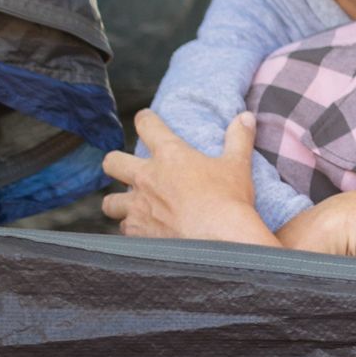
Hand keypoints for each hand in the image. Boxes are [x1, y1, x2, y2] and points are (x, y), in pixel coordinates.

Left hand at [100, 111, 279, 245]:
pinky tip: (143, 230)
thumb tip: (246, 117)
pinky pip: (124, 229)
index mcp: (170, 155)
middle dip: (117, 163)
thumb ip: (239, 138)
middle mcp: (146, 178)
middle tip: (127, 167)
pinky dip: (132, 229)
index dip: (144, 120)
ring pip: (110, 202)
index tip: (145, 119)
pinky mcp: (138, 232)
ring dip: (118, 202)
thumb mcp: (237, 165)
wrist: (220, 238)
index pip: (147, 126)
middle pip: (112, 162)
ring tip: (131, 205)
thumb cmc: (228, 200)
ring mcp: (138, 207)